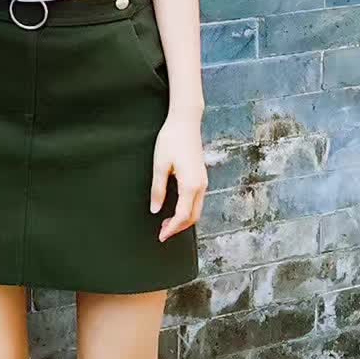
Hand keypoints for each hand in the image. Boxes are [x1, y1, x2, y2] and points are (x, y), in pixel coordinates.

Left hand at [150, 113, 207, 242]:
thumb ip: (158, 189)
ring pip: (197, 209)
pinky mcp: (201, 176)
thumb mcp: (159, 164)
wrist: (185, 122)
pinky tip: (176, 208)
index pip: (183, 216)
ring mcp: (203, 181)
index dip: (172, 229)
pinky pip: (197, 200)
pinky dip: (187, 210)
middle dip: (179, 228)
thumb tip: (156, 210)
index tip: (161, 236)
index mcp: (190, 185)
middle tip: (162, 232)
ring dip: (183, 219)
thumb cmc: (171, 140)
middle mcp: (201, 186)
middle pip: (193, 217)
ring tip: (167, 223)